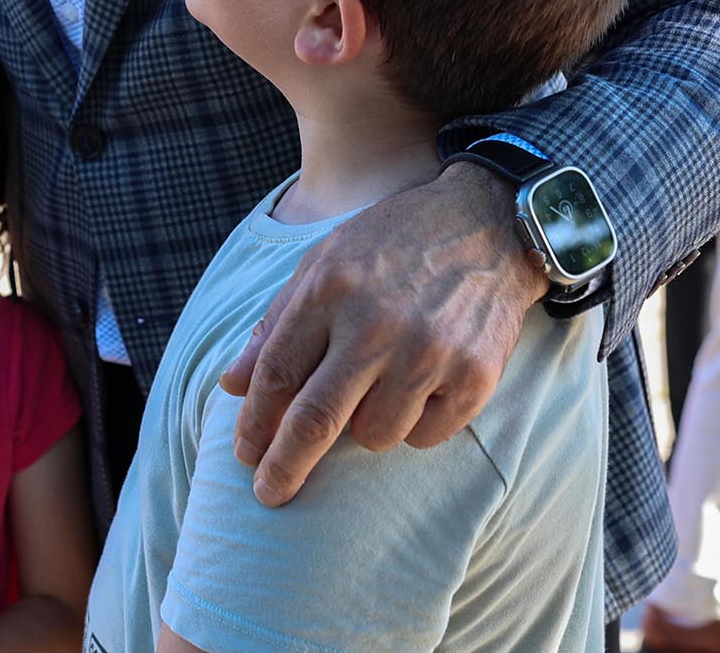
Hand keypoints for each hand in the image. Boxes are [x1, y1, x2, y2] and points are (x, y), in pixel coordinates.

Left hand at [219, 162, 548, 505]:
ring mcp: (429, 353)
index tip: (243, 454)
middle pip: (316, 419)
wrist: (487, 225)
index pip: (277, 373)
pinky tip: (418, 387)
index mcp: (330, 291)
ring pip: (372, 436)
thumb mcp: (322, 262)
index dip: (254, 421)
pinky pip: (424, 436)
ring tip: (376, 387)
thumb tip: (231, 386)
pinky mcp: (474, 376)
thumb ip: (276, 324)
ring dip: (362, 428)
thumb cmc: (391, 245)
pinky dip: (412, 425)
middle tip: (267, 494)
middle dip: (284, 465)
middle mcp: (376, 324)